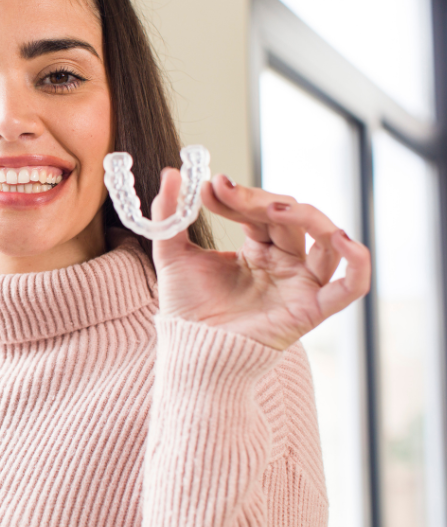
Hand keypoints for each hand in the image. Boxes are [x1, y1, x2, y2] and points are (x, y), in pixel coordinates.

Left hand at [152, 169, 370, 350]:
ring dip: (307, 216)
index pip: (260, 211)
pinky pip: (350, 287)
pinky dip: (357, 261)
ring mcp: (300, 285)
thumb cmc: (186, 309)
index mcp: (258, 250)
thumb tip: (172, 175)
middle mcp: (285, 264)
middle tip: (225, 191)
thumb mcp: (173, 255)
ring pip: (325, 240)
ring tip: (271, 207)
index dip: (239, 195)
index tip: (211, 185)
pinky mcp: (311, 309)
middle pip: (291, 218)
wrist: (189, 351)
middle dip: (258, 199)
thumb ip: (171, 217)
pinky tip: (341, 237)